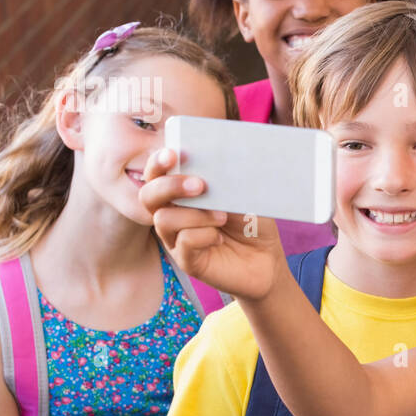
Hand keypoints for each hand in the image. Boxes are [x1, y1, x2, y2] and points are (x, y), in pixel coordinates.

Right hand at [140, 148, 285, 300]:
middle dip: (170, 186)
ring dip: (195, 214)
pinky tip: (221, 237)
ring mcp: (176, 238)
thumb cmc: (251, 221)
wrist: (266, 257)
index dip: (159, 162)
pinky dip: (204, 235)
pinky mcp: (187, 260)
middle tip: (200, 184)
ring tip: (222, 216)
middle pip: (148, 195)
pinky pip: (183, 243)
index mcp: (181, 192)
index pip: (157, 173)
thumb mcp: (241, 195)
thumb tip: (213, 164)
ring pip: (164, 219)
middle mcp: (172, 213)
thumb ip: (223, 180)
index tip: (174, 154)